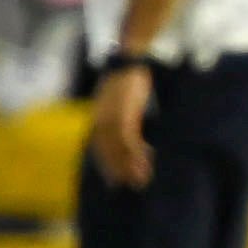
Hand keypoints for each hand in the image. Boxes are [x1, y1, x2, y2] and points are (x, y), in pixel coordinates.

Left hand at [91, 66, 153, 188]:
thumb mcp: (121, 102)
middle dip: (119, 171)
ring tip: (143, 180)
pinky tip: (149, 160)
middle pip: (107, 152)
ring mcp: (111, 118)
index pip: (99, 148)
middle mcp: (100, 120)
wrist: (130, 61)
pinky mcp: (124, 113)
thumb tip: (129, 133)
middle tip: (131, 186)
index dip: (107, 166)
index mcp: (98, 118)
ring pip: (119, 150)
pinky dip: (137, 153)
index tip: (115, 181)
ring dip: (131, 166)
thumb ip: (122, 118)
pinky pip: (129, 140)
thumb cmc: (128, 80)